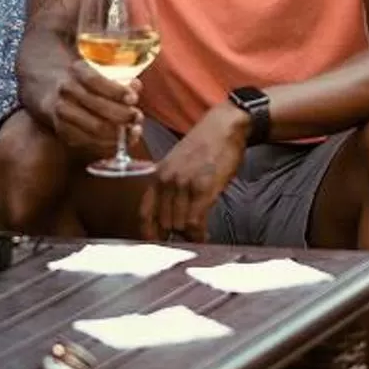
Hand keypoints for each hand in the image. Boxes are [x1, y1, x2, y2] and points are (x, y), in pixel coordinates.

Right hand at [47, 57, 141, 156]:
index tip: (133, 98)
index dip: (116, 91)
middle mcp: (66, 90)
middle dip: (122, 115)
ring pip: (94, 128)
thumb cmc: (85, 81)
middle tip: (137, 117)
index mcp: (77, 70)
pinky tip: (120, 141)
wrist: (52, 89)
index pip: (95, 81)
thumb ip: (120, 80)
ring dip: (118, 132)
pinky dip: (108, 144)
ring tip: (133, 131)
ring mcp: (61, 112)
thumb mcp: (100, 71)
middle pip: (97, 106)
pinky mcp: (63, 131)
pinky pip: (89, 142)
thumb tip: (135, 86)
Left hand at [143, 106, 250, 241]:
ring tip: (198, 235)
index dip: (149, 232)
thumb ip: (169, 185)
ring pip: (179, 225)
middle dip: (175, 234)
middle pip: (164, 222)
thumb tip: (169, 214)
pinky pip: (194, 222)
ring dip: (189, 235)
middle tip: (186, 238)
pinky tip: (204, 235)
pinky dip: (199, 233)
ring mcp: (183, 185)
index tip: (156, 242)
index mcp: (158, 175)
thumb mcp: (177, 163)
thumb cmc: (204, 145)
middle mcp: (166, 181)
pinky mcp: (202, 188)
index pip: (145, 212)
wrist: (224, 127)